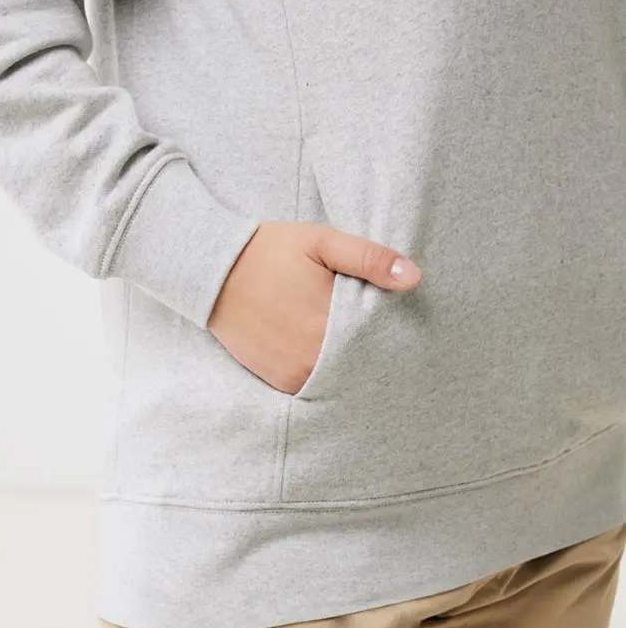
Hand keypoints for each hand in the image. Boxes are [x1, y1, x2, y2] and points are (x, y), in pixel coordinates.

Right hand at [207, 221, 422, 393]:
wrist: (213, 271)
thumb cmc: (270, 250)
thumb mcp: (322, 241)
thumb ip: (369, 258)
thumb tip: (414, 277)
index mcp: (330, 321)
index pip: (381, 339)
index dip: (396, 334)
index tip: (407, 328)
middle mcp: (313, 356)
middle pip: (364, 363)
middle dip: (376, 352)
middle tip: (393, 344)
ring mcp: (294, 373)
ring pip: (341, 378)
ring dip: (352, 367)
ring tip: (361, 348)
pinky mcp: (279, 380)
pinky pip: (315, 386)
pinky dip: (327, 374)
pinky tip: (334, 357)